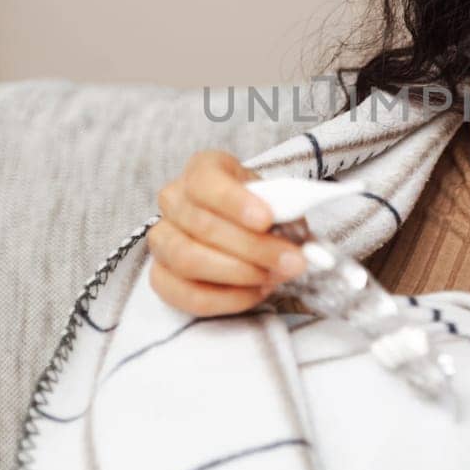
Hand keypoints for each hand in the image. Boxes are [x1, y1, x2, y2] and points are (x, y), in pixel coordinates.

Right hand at [147, 150, 310, 316]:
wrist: (242, 229)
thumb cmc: (260, 210)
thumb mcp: (278, 201)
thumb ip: (289, 217)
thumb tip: (308, 249)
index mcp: (201, 170)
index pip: (206, 182)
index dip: (235, 202)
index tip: (266, 220)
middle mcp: (173, 200)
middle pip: (202, 226)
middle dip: (253, 248)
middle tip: (292, 262)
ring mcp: (162, 239)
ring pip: (188, 261)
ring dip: (239, 274)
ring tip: (275, 277)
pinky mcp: (160, 276)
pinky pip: (186, 294)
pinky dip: (227, 299)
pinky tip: (256, 292)